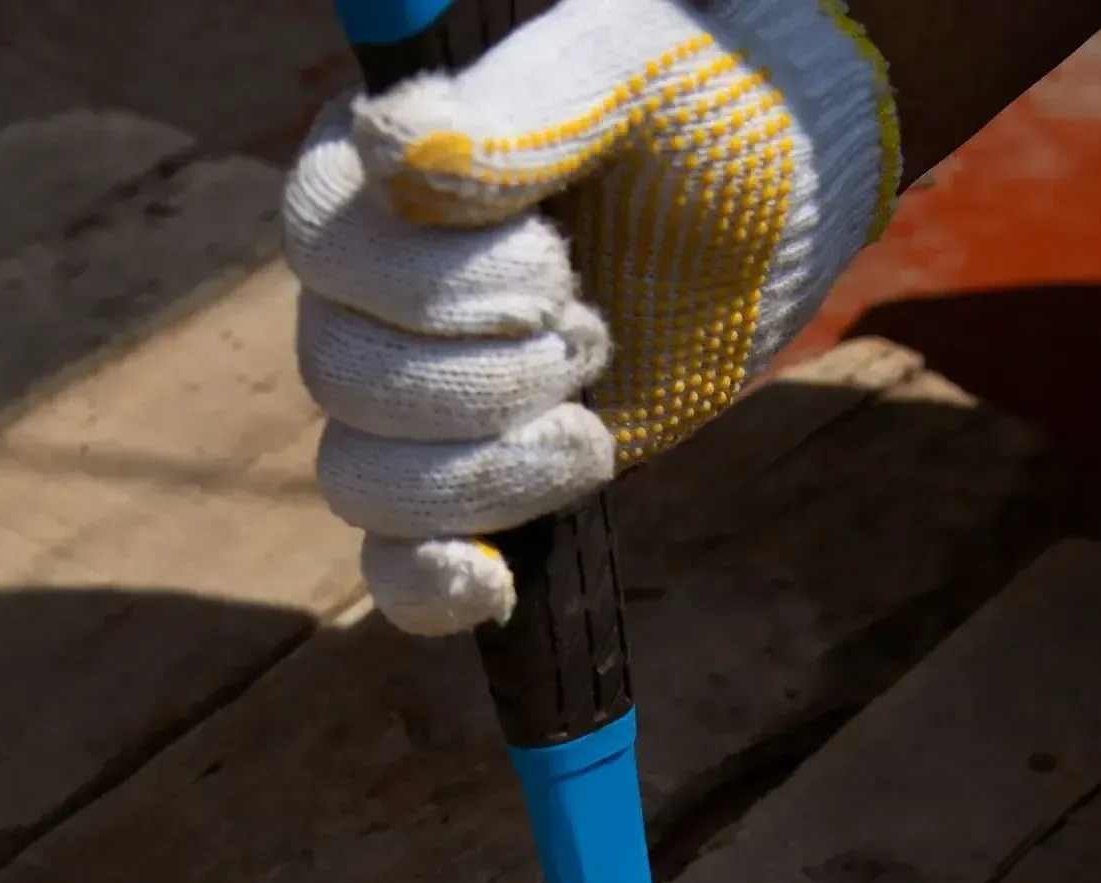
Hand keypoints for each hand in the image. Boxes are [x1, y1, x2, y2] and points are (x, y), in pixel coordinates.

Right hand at [286, 0, 899, 632]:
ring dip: (482, 473)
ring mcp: (415, 398)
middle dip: (480, 381)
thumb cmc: (698, 106)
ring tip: (587, 425)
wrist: (781, 195)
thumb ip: (521, 112)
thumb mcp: (625, 75)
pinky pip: (396, 568)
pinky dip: (432, 589)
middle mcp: (367, 292)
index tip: (554, 273)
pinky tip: (490, 582)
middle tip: (590, 335)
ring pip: (365, 480)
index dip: (421, 286)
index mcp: (376, 174)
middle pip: (338, 377)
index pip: (319, 246)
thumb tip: (396, 159)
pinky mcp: (475, 484)